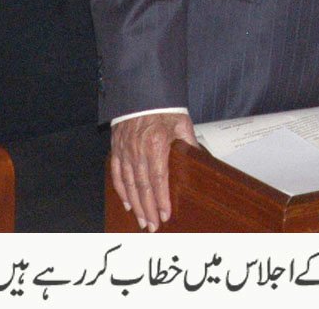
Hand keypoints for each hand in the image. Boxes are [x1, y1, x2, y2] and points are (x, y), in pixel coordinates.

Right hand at [110, 111, 196, 231]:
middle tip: (152, 226)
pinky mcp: (116, 148)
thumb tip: (202, 158)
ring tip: (141, 220)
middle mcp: (138, 150)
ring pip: (129, 184)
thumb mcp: (182, 122)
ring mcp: (125, 150)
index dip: (161, 200)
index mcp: (156, 145)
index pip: (158, 179)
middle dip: (148, 209)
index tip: (165, 215)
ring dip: (135, 205)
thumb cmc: (164, 106)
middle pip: (142, 187)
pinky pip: (117, 173)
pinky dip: (121, 190)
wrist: (142, 91)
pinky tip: (127, 202)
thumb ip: (189, 143)